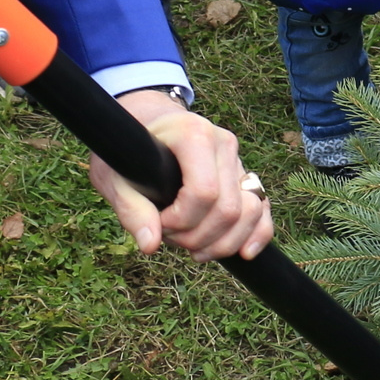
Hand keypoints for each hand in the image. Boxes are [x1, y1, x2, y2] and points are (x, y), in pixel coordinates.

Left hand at [88, 89, 271, 261]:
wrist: (148, 125)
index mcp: (194, 135)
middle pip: (228, 209)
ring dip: (222, 243)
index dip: (181, 221)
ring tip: (193, 248)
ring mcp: (238, 160)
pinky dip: (256, 234)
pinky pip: (262, 210)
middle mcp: (223, 144)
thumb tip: (150, 245)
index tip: (159, 223)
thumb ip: (131, 210)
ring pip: (250, 213)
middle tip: (169, 236)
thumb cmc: (130, 150)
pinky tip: (243, 253)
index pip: (204, 192)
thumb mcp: (117, 177)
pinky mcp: (245, 176)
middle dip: (198, 237)